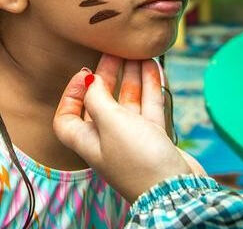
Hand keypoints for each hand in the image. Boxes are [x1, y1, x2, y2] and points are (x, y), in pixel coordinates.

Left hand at [53, 55, 204, 202]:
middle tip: (115, 51)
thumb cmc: (137, 159)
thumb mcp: (110, 122)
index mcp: (87, 140)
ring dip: (132, 77)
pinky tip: (154, 67)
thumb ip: (97, 98)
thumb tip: (88, 80)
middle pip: (101, 103)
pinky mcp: (154, 139)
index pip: (67, 117)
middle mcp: (107, 139)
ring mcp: (132, 139)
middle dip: (107, 76)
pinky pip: (149, 108)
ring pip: (128, 102)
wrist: (175, 190)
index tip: (84, 74)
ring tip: (138, 53)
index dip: (70, 94)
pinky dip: (150, 87)